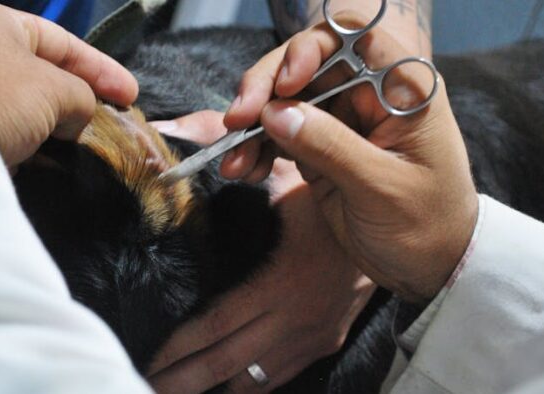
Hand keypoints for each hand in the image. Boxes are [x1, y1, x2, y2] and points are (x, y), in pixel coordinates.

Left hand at [0, 2, 137, 166]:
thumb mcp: (55, 90)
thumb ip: (80, 97)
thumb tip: (74, 118)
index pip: (62, 43)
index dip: (102, 69)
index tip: (130, 97)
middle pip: (40, 76)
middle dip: (75, 102)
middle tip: (103, 125)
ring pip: (18, 107)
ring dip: (49, 127)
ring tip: (75, 149)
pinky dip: (21, 145)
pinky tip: (39, 163)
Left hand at [149, 111, 375, 392]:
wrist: (402, 226)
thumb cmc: (337, 197)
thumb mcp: (290, 177)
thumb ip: (236, 162)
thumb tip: (170, 135)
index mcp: (282, 281)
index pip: (217, 324)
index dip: (178, 347)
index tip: (147, 358)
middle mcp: (295, 318)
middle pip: (225, 364)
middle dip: (181, 380)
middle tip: (142, 386)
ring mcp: (312, 337)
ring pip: (250, 381)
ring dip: (208, 390)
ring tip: (171, 393)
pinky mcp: (324, 343)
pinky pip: (277, 379)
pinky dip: (245, 388)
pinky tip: (220, 390)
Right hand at [221, 13, 477, 301]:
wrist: (429, 268)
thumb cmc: (425, 225)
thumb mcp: (382, 187)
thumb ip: (331, 146)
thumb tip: (276, 113)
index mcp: (402, 89)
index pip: (355, 42)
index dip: (313, 50)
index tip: (286, 84)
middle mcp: (368, 95)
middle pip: (307, 66)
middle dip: (266, 89)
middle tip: (236, 121)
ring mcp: (342, 122)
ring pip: (285, 102)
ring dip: (252, 126)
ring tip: (234, 164)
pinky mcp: (320, 149)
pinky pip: (279, 136)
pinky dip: (256, 150)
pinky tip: (243, 170)